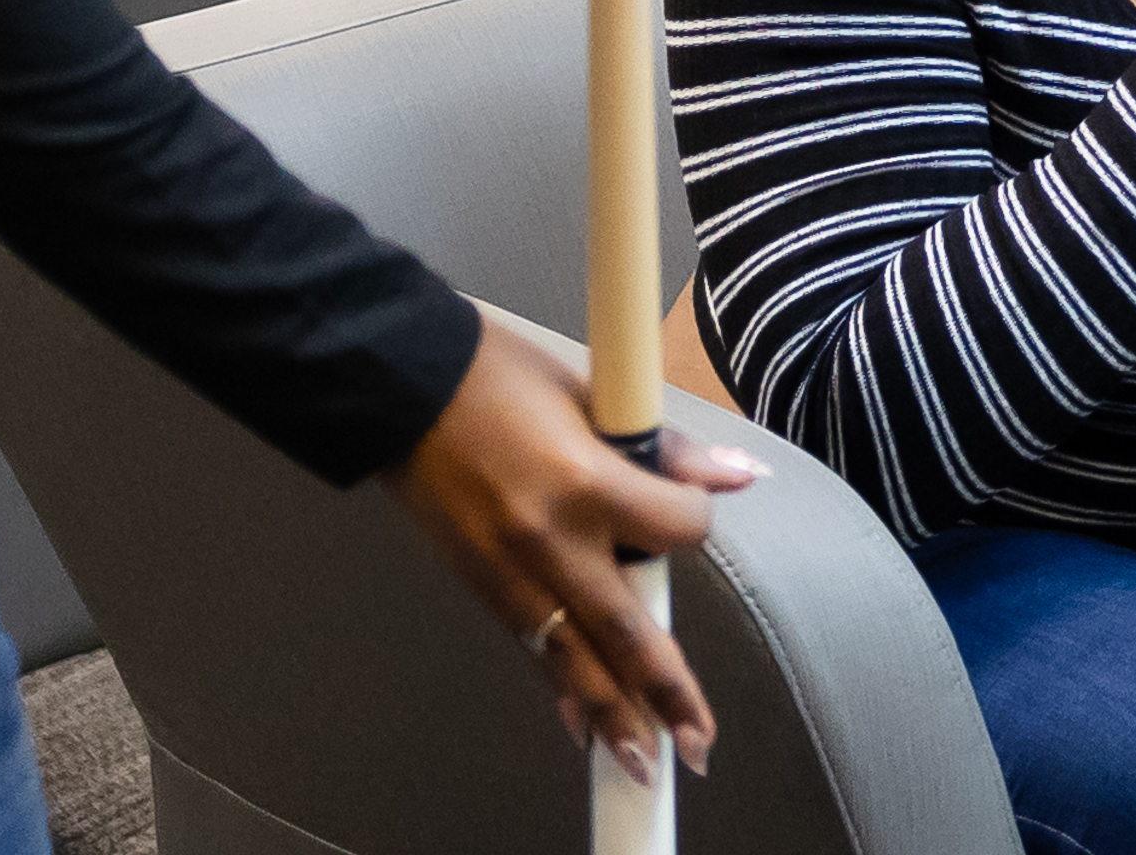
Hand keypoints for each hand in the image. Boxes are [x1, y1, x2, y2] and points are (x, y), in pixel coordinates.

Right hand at [386, 327, 749, 781]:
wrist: (396, 385)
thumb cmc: (495, 374)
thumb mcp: (589, 391)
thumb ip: (666, 449)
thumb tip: (739, 478)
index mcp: (584, 481)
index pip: (675, 531)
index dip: (694, 522)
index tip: (693, 508)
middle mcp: (548, 540)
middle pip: (624, 631)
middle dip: (664, 693)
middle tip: (697, 745)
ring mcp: (507, 570)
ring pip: (571, 657)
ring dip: (611, 712)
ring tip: (643, 760)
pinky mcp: (476, 582)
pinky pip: (529, 646)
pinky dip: (559, 686)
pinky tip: (582, 723)